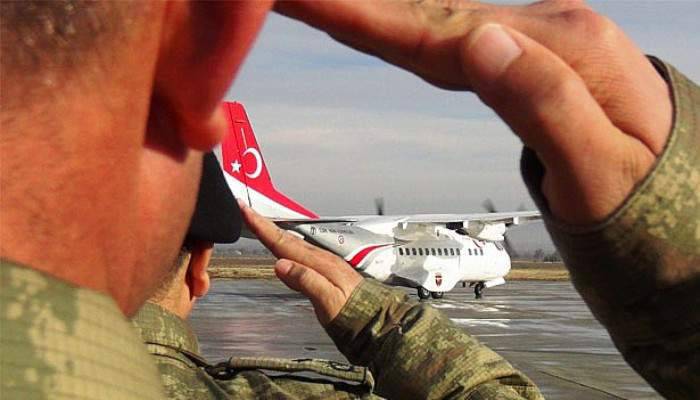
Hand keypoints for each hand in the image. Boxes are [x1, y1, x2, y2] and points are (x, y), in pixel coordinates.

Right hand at [238, 201, 362, 325]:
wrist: (374, 320)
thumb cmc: (351, 314)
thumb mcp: (327, 300)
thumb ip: (305, 281)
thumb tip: (279, 264)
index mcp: (318, 263)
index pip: (284, 242)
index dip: (263, 227)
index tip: (246, 211)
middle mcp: (320, 258)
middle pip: (286, 238)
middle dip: (265, 224)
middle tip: (245, 209)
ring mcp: (323, 263)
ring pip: (293, 243)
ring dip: (274, 232)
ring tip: (258, 224)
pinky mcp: (325, 271)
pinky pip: (299, 252)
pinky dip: (285, 245)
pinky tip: (282, 248)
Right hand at [276, 0, 672, 223]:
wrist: (682, 193)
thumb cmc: (648, 197)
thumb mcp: (602, 168)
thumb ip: (544, 102)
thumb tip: (477, 41)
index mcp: (560, 50)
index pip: (437, 32)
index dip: (360, 15)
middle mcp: (542, 29)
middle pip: (425, 12)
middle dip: (349, 1)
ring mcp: (532, 39)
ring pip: (433, 19)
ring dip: (369, 8)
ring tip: (313, 1)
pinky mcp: (523, 56)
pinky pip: (451, 37)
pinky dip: (404, 28)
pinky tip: (379, 22)